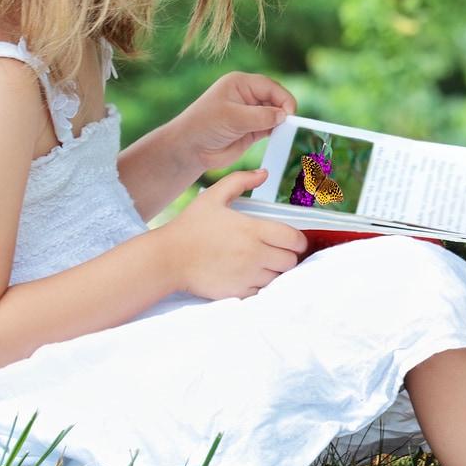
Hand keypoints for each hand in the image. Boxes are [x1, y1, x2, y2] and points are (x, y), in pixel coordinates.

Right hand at [161, 168, 307, 298]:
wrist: (168, 258)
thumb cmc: (190, 226)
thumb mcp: (214, 196)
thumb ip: (240, 181)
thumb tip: (264, 173)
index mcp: (253, 230)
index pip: (294, 239)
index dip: (298, 241)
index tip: (292, 240)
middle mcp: (254, 254)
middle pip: (291, 261)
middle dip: (288, 256)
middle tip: (277, 252)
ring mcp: (246, 276)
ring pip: (278, 278)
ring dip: (275, 272)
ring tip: (263, 263)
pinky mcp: (237, 292)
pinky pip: (261, 292)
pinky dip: (260, 286)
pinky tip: (250, 276)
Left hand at [169, 72, 296, 172]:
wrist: (190, 149)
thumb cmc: (204, 126)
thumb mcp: (232, 118)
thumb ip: (259, 116)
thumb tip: (283, 115)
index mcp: (241, 83)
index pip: (270, 86)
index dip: (282, 98)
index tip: (290, 113)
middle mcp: (247, 96)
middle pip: (275, 99)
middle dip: (283, 110)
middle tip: (289, 124)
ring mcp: (251, 113)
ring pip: (275, 114)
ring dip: (281, 122)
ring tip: (284, 132)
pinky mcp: (252, 130)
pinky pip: (271, 128)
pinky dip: (277, 132)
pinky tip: (279, 137)